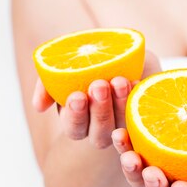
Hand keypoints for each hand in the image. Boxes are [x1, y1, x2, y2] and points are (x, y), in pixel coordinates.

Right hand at [32, 49, 162, 148]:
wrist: (127, 52)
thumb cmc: (93, 61)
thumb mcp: (68, 64)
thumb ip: (50, 81)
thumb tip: (39, 107)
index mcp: (80, 120)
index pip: (75, 128)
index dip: (75, 115)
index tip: (77, 95)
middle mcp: (102, 128)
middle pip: (98, 134)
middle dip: (99, 110)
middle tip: (100, 85)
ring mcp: (126, 123)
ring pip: (122, 127)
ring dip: (120, 106)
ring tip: (120, 81)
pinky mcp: (146, 115)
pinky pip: (144, 116)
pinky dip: (139, 99)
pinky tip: (138, 82)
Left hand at [111, 69, 186, 186]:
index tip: (180, 186)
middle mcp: (184, 175)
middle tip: (151, 173)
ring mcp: (161, 160)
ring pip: (142, 181)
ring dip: (133, 173)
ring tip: (128, 155)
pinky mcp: (144, 142)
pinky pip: (129, 151)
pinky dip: (123, 146)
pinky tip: (120, 133)